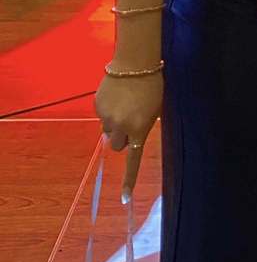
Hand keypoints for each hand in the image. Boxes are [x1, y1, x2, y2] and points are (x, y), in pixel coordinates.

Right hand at [95, 72, 162, 201]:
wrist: (135, 61)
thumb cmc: (152, 84)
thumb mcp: (155, 109)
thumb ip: (143, 127)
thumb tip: (131, 137)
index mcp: (139, 128)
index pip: (133, 159)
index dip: (129, 181)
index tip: (125, 200)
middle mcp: (120, 126)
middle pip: (117, 146)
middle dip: (122, 138)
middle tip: (129, 121)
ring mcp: (107, 116)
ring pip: (108, 130)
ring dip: (114, 123)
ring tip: (124, 102)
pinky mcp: (97, 106)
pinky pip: (102, 116)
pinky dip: (108, 109)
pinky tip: (116, 94)